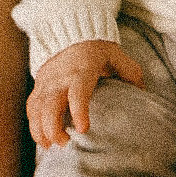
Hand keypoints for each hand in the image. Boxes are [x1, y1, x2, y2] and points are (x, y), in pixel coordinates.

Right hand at [26, 39, 144, 146]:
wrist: (71, 31)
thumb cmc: (97, 48)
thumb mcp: (116, 55)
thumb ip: (130, 73)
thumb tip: (144, 94)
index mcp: (82, 69)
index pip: (78, 92)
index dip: (79, 111)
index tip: (83, 129)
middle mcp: (61, 77)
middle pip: (51, 105)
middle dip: (53, 128)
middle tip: (65, 143)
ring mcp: (47, 81)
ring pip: (37, 108)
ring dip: (41, 130)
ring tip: (50, 146)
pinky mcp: (39, 85)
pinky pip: (32, 107)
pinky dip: (33, 125)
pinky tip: (42, 139)